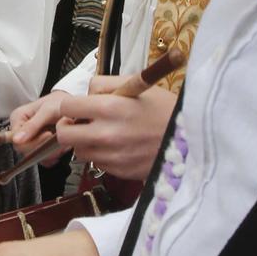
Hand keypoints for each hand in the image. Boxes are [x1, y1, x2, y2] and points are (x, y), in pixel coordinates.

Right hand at [10, 89, 68, 150]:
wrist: (72, 107)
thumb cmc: (58, 103)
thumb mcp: (47, 110)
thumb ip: (32, 125)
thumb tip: (16, 139)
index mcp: (17, 119)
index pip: (17, 140)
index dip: (33, 141)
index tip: (48, 134)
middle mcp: (21, 131)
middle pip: (25, 150)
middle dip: (43, 146)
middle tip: (56, 136)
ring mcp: (31, 140)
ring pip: (35, 155)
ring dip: (51, 151)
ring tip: (61, 138)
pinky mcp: (40, 147)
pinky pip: (44, 159)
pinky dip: (55, 154)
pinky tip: (60, 144)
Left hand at [54, 84, 175, 179]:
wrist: (191, 139)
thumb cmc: (165, 109)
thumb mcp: (138, 84)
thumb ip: (105, 84)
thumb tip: (86, 93)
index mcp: (110, 108)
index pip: (66, 107)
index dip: (70, 106)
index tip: (77, 107)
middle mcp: (106, 134)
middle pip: (64, 135)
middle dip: (70, 127)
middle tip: (83, 122)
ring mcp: (111, 156)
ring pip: (78, 151)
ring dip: (85, 142)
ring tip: (104, 134)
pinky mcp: (118, 171)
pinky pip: (97, 163)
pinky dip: (102, 155)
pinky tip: (118, 146)